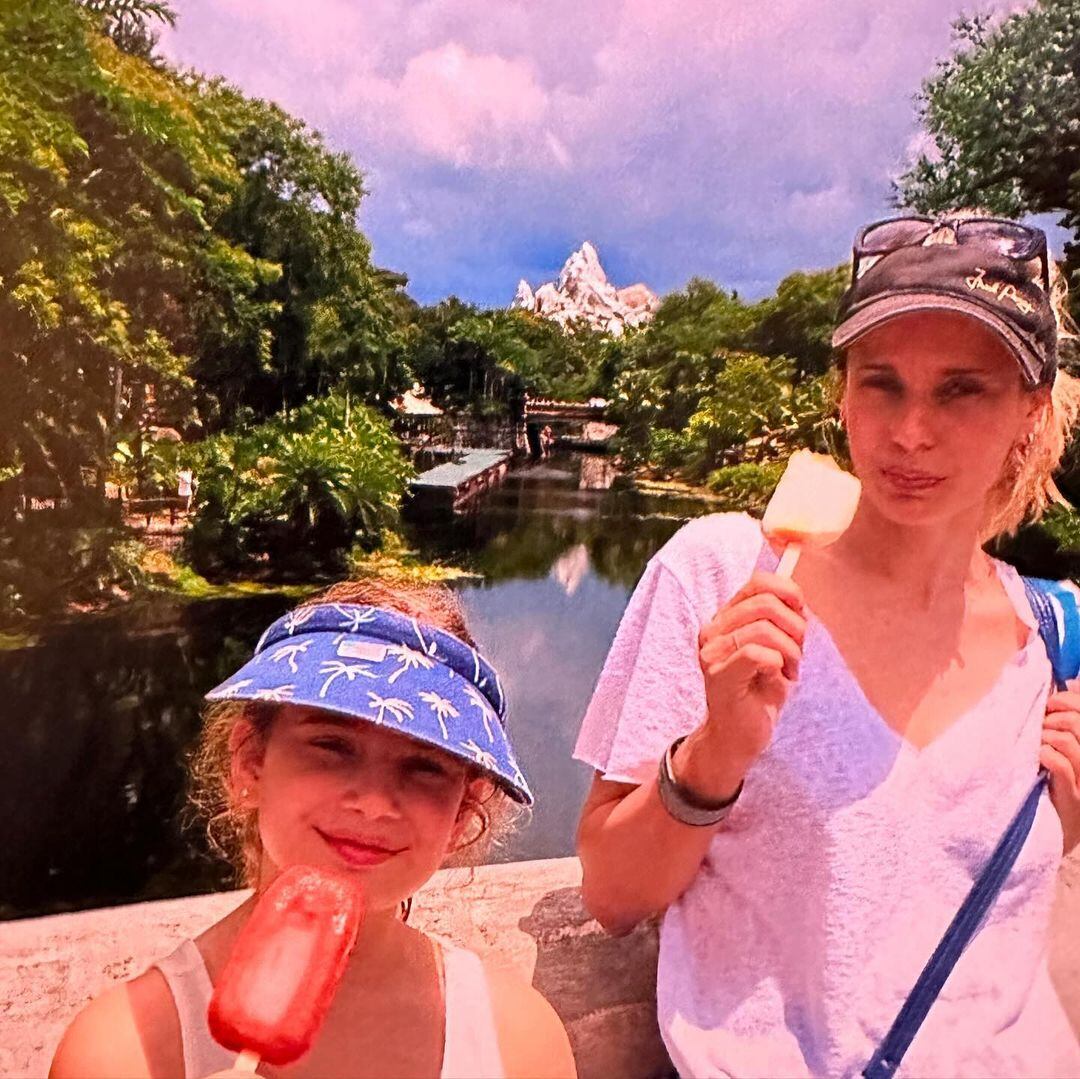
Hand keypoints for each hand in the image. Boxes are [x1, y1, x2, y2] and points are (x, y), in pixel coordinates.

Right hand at [696, 570, 806, 777]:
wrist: (740, 735)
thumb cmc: (759, 693)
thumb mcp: (777, 649)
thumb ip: (782, 621)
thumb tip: (796, 596)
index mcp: (725, 619)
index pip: (756, 583)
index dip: (787, 589)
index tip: (802, 608)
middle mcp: (712, 631)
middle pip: (765, 604)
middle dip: (794, 627)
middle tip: (797, 653)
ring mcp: (712, 653)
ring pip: (765, 630)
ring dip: (790, 652)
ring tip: (788, 671)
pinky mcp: (718, 675)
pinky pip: (757, 654)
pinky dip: (778, 664)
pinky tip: (777, 678)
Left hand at [1043, 687, 1079, 854]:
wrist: (1053, 837)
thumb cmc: (1055, 789)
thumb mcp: (1064, 755)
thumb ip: (1065, 726)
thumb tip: (1063, 687)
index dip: (1068, 700)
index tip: (1049, 704)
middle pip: (1077, 723)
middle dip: (1050, 719)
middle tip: (1037, 728)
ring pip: (1068, 740)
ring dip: (1044, 736)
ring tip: (1035, 745)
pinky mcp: (1075, 799)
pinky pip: (1059, 762)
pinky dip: (1043, 753)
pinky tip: (1037, 758)